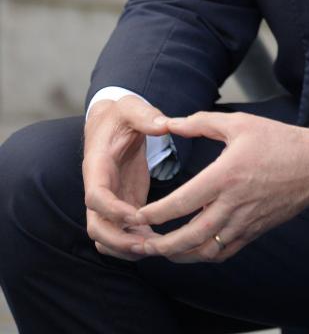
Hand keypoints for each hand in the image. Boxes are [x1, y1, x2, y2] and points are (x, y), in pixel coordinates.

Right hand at [83, 95, 169, 260]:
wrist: (112, 121)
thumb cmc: (120, 115)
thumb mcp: (130, 108)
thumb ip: (145, 115)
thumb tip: (165, 125)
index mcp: (97, 166)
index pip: (95, 197)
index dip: (113, 210)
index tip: (137, 215)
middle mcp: (99, 188)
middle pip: (96, 227)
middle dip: (119, 240)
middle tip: (149, 244)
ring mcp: (110, 200)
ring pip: (107, 238)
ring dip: (128, 248)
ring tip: (158, 248)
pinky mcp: (124, 204)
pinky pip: (123, 233)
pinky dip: (137, 242)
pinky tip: (161, 243)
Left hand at [130, 112, 308, 262]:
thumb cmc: (278, 140)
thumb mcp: (239, 123)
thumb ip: (201, 123)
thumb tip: (170, 123)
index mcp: (227, 175)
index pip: (183, 202)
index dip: (156, 213)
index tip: (138, 216)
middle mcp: (234, 203)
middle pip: (190, 236)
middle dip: (161, 244)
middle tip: (139, 243)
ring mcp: (245, 221)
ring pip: (205, 250)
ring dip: (179, 255)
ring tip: (159, 251)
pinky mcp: (254, 231)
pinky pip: (224, 252)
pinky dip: (203, 256)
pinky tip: (190, 250)